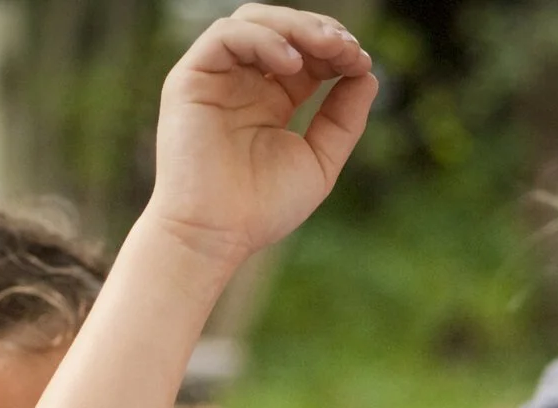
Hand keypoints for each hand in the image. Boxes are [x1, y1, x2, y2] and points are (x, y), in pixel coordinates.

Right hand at [141, 5, 376, 271]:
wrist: (214, 236)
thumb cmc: (260, 209)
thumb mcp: (318, 161)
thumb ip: (343, 119)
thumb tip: (368, 74)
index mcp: (270, 99)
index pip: (305, 53)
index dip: (335, 49)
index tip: (361, 62)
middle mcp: (241, 82)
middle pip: (282, 28)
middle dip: (320, 30)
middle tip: (348, 47)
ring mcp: (214, 78)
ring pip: (253, 20)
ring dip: (296, 26)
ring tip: (328, 47)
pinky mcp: (190, 79)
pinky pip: (225, 35)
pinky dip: (263, 39)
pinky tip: (292, 64)